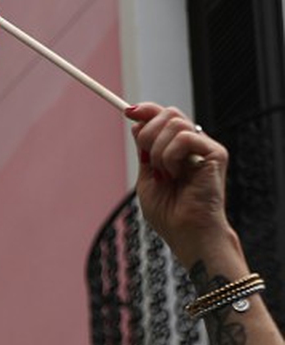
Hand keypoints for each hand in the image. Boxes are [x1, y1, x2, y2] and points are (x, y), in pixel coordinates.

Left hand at [130, 104, 231, 266]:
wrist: (186, 234)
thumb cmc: (169, 214)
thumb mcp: (146, 179)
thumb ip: (143, 152)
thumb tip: (138, 123)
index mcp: (177, 149)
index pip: (164, 118)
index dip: (147, 111)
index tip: (128, 112)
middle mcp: (194, 145)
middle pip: (170, 114)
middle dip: (149, 133)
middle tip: (149, 161)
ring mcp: (205, 147)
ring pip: (175, 124)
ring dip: (159, 151)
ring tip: (165, 175)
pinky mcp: (215, 153)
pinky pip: (185, 138)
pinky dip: (171, 157)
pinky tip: (176, 175)